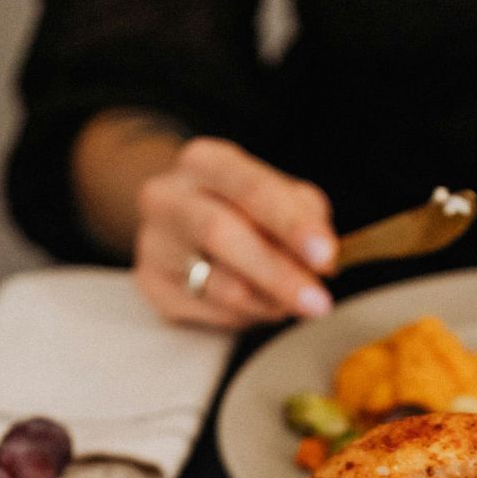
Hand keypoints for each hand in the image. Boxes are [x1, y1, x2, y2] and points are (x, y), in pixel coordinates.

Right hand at [133, 137, 337, 328]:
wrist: (178, 220)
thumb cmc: (241, 207)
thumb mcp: (279, 195)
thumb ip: (305, 217)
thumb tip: (322, 260)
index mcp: (205, 161)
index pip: (251, 189)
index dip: (291, 224)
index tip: (325, 256)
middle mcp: (167, 196)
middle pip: (220, 233)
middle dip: (277, 273)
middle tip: (317, 302)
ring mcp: (153, 242)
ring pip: (217, 284)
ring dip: (268, 301)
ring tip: (293, 302)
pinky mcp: (151, 283)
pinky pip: (209, 311)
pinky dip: (246, 315)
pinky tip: (256, 304)